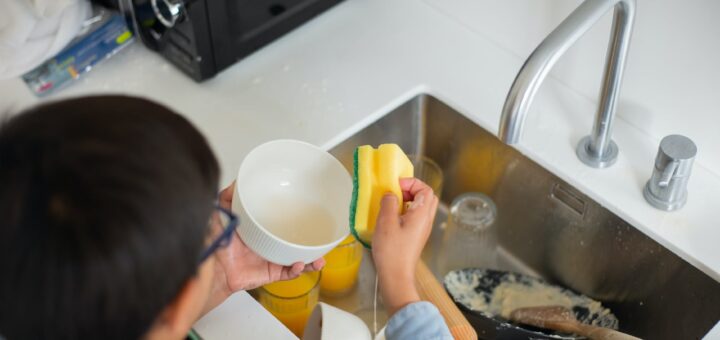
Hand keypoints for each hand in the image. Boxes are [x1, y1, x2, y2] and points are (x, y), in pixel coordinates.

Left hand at [201, 181, 325, 314]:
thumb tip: (237, 180)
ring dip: (310, 260)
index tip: (307, 210)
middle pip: (293, 242)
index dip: (294, 219)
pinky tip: (301, 264)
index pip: (280, 223)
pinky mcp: (269, 274)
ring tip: (320, 257)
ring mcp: (270, 260)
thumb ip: (228, 196)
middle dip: (309, 241)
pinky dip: (296, 270)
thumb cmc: (214, 243)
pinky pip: (287, 274)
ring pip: (296, 260)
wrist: (210, 267)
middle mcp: (267, 245)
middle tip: (320, 235)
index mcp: (259, 231)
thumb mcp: (221, 213)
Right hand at [372, 178, 438, 315]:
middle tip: (396, 193)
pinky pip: (414, 217)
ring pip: (420, 207)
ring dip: (407, 202)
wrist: (396, 276)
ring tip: (390, 205)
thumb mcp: (386, 222)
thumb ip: (389, 203)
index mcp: (422, 214)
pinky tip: (390, 219)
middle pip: (426, 197)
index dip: (412, 183)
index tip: (396, 186)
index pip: (426, 189)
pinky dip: (404, 212)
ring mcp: (422, 230)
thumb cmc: (392, 251)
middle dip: (411, 190)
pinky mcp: (415, 237)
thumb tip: (391, 195)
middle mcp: (426, 221)